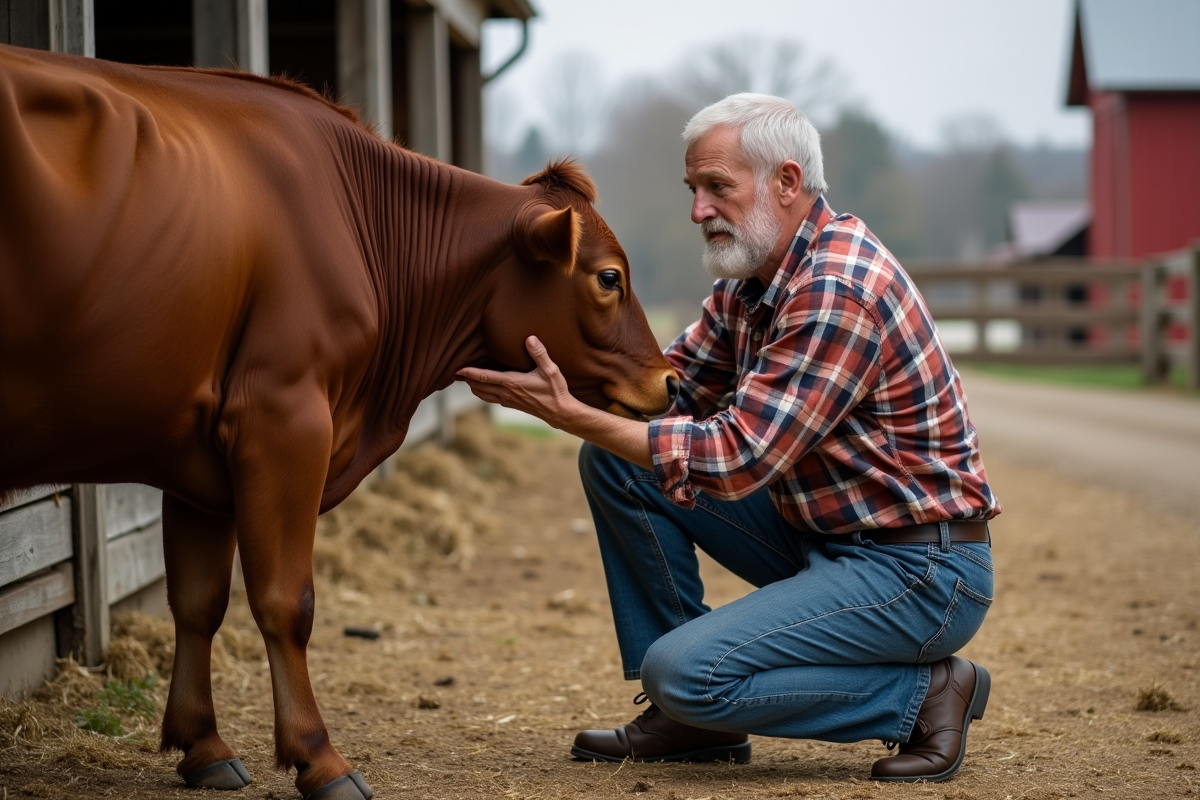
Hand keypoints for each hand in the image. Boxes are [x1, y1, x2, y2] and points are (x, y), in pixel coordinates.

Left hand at [456, 336, 583, 429]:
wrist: (560, 412)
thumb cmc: (555, 391)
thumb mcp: (550, 370)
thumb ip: (539, 353)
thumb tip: (530, 338)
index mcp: (512, 383)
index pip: (484, 377)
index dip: (469, 373)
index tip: (457, 369)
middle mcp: (506, 393)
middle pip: (479, 387)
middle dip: (466, 380)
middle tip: (454, 373)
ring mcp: (508, 400)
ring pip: (483, 395)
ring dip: (472, 387)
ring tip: (464, 380)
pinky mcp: (512, 405)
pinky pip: (491, 399)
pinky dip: (482, 393)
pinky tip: (482, 389)